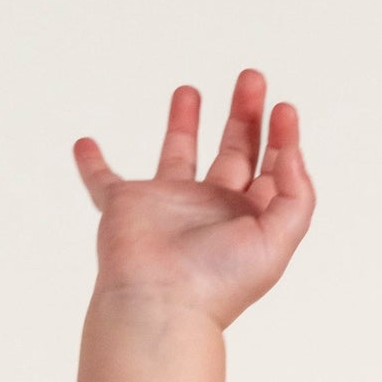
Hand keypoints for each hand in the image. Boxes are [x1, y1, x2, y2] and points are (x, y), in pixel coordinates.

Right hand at [73, 70, 313, 326]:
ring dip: (184, 123)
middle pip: (234, 152)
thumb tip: (290, 152)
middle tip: (252, 79)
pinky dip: (92, 164)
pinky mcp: (125, 205)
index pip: (272, 170)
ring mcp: (167, 206)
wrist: (162, 302)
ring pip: (177, 155)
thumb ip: (296, 195)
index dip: (282, 137)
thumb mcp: (279, 239)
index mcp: (248, 219)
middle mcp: (210, 210)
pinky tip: (85, 144)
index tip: (283, 108)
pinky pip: (103, 181)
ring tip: (190, 90)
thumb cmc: (220, 281)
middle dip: (244, 115)